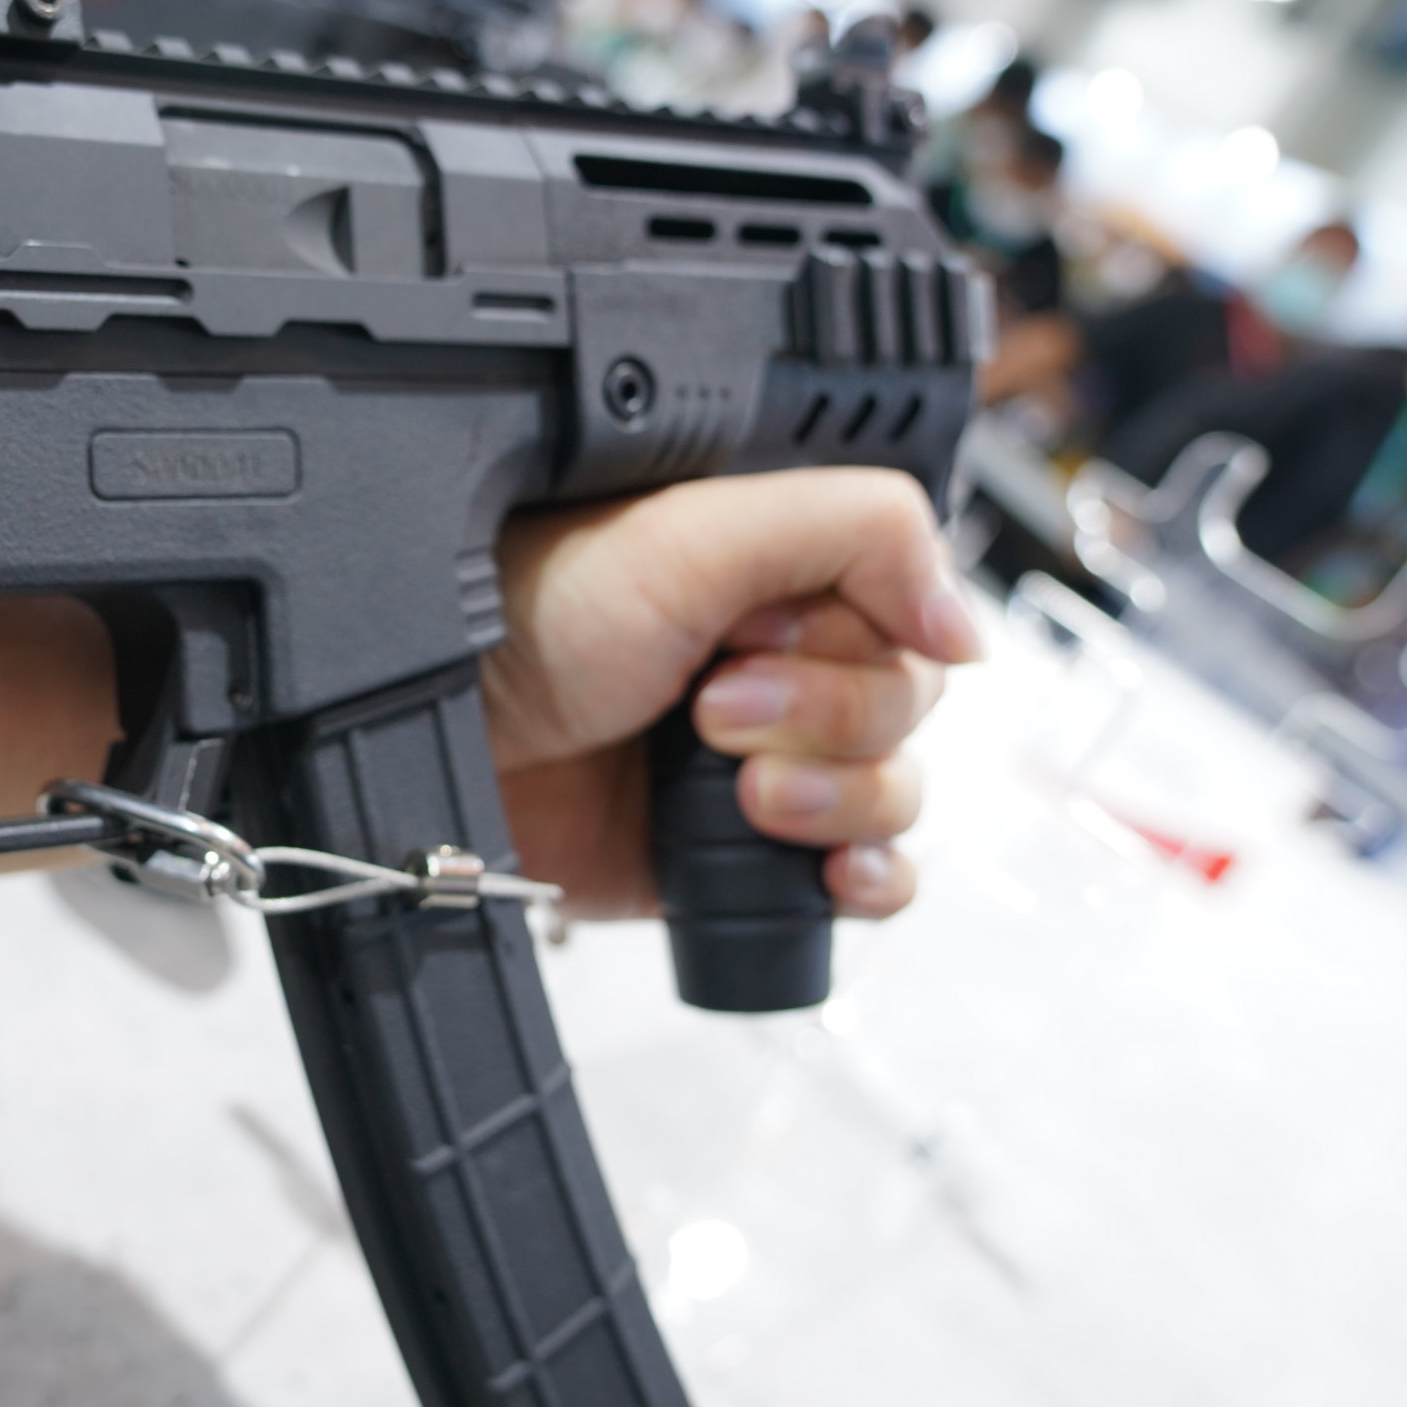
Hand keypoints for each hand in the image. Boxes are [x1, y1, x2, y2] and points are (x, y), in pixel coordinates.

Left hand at [480, 469, 981, 920]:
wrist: (441, 733)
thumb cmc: (527, 617)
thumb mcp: (696, 528)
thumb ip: (858, 533)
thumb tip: (964, 622)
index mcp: (779, 574)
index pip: (908, 609)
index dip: (854, 634)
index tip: (758, 631)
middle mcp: (781, 663)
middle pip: (908, 706)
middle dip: (824, 715)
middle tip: (711, 708)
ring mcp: (765, 763)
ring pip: (895, 791)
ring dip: (837, 796)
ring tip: (735, 787)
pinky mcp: (739, 856)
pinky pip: (864, 878)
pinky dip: (868, 878)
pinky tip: (830, 872)